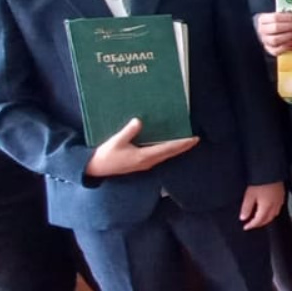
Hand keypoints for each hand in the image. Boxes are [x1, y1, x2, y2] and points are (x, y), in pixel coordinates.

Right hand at [84, 119, 198, 177]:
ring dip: (176, 149)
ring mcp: (145, 164)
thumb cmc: (106, 156)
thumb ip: (128, 131)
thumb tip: (138, 121)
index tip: (193, 139)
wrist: (96, 169)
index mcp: (144, 156)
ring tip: (186, 142)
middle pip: (170, 153)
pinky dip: (168, 150)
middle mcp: (148, 162)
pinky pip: (159, 156)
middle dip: (183, 146)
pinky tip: (169, 146)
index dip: (181, 144)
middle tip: (195, 139)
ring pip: (166, 156)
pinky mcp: (141, 163)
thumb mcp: (116, 141)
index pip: (167, 148)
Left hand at [239, 182, 284, 228]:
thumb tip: (243, 217)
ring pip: (274, 215)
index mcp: (266, 207)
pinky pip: (278, 208)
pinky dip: (272, 212)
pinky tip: (269, 208)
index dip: (251, 225)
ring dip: (266, 219)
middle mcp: (274, 206)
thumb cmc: (261, 181)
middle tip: (252, 224)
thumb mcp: (249, 195)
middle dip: (259, 224)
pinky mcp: (281, 195)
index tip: (246, 227)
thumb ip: (246, 208)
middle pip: (267, 220)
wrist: (271, 171)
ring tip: (260, 218)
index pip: (258, 221)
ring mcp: (279, 200)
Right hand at [255, 12, 291, 55]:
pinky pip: (276, 50)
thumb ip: (289, 17)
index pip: (275, 17)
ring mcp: (265, 41)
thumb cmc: (276, 22)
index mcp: (263, 19)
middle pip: (276, 28)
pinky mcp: (269, 50)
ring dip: (289, 36)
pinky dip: (286, 46)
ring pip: (275, 39)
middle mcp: (262, 30)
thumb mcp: (280, 17)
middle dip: (291, 26)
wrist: (267, 32)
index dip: (288, 17)